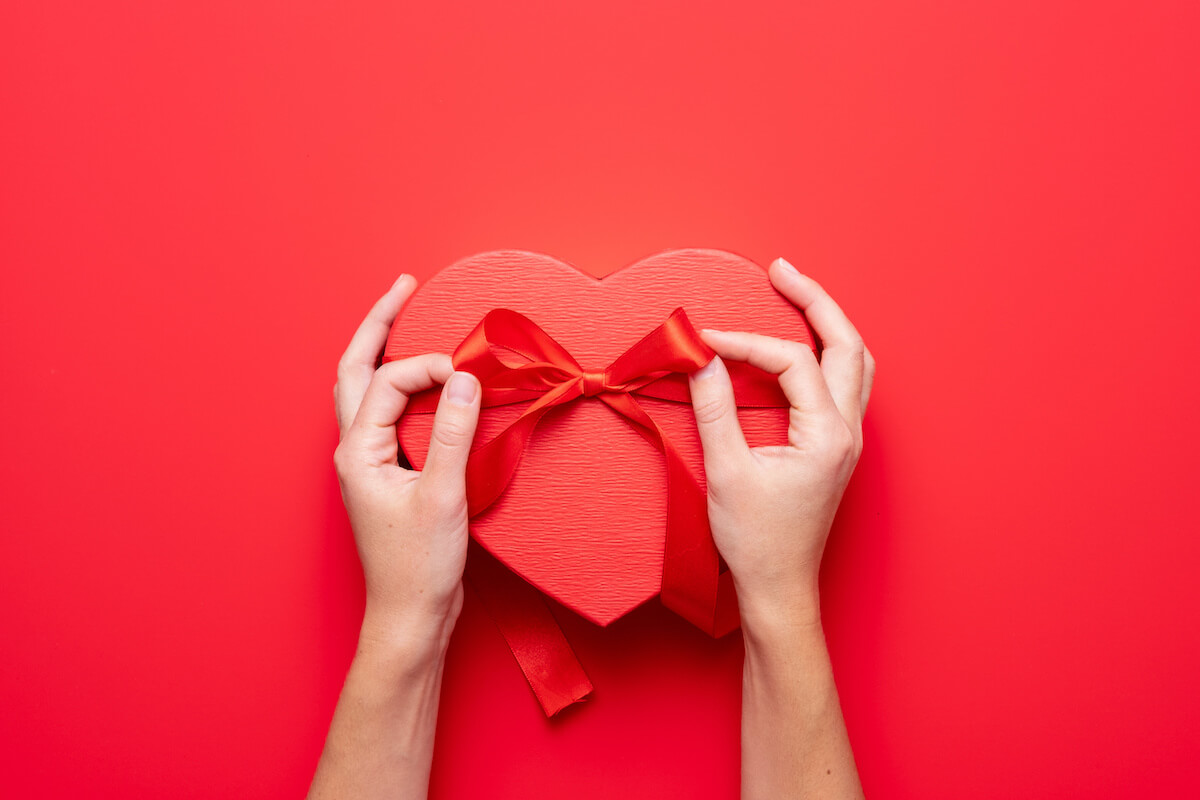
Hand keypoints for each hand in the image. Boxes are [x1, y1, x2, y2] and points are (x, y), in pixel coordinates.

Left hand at [332, 274, 481, 651]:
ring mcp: (369, 463)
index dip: (431, 367)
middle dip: (379, 324)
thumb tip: (465, 378)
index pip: (392, 383)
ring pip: (365, 391)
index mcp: (358, 451)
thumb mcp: (444, 496)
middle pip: (355, 370)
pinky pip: (388, 415)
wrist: (411, 616)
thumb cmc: (419, 566)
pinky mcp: (389, 475)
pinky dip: (404, 387)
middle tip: (404, 286)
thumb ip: (455, 433)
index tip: (472, 372)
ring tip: (404, 316)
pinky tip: (425, 382)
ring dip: (384, 351)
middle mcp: (355, 451)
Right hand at [687, 257, 874, 632]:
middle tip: (780, 269)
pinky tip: (800, 348)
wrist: (779, 588)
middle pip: (847, 344)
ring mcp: (847, 440)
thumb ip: (714, 409)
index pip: (791, 362)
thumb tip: (700, 360)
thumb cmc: (756, 541)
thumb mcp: (727, 471)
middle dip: (814, 301)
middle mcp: (847, 431)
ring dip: (828, 325)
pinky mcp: (836, 449)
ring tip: (796, 294)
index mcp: (828, 434)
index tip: (704, 343)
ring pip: (856, 362)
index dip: (745, 344)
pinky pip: (845, 385)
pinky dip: (825, 355)